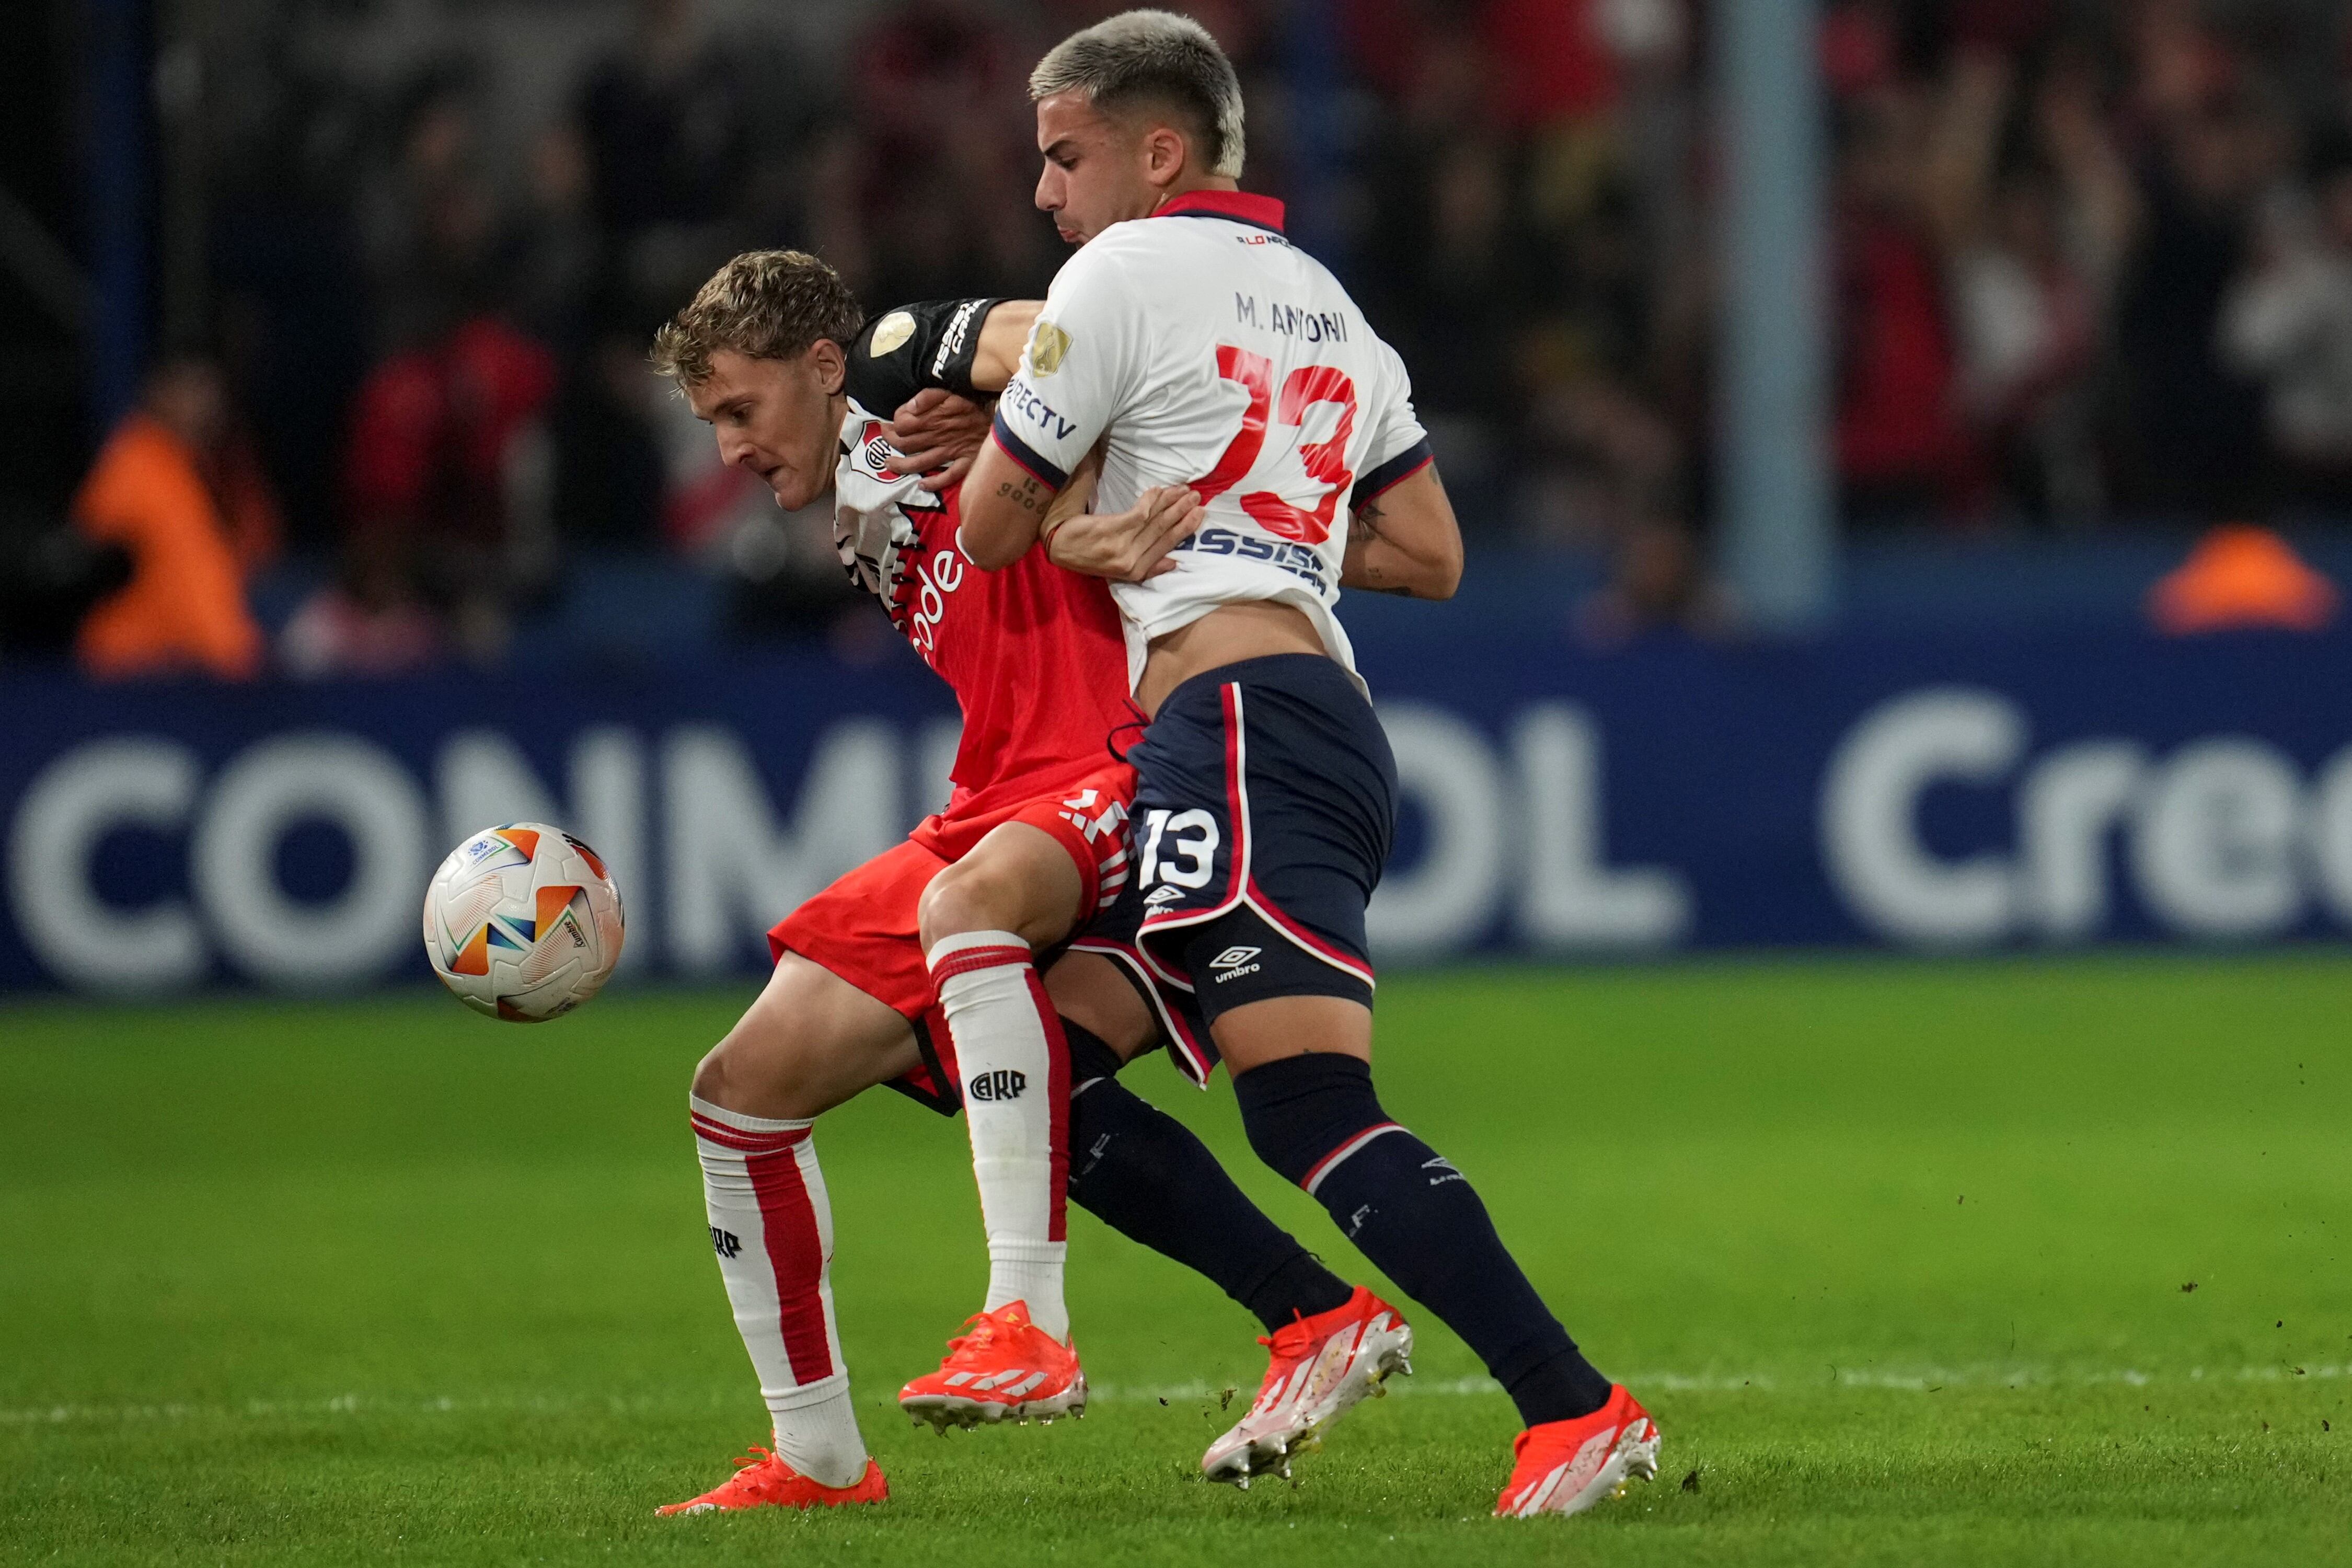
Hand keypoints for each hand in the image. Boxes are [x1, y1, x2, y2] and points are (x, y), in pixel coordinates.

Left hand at [888, 389, 991, 491]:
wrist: (1004, 417)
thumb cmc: (976, 402)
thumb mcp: (952, 391)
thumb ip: (929, 396)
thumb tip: (909, 407)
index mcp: (935, 417)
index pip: (904, 424)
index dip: (894, 423)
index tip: (891, 422)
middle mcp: (940, 436)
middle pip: (907, 444)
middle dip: (891, 442)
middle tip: (886, 438)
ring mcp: (952, 452)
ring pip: (920, 463)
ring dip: (901, 466)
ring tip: (889, 464)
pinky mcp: (966, 463)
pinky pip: (948, 477)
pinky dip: (934, 483)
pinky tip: (922, 485)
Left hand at [1045, 485, 1204, 581]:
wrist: (1056, 546)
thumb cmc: (1085, 554)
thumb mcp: (1117, 569)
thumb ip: (1146, 567)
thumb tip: (1173, 562)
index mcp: (1135, 571)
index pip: (1167, 546)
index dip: (1185, 529)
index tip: (1199, 514)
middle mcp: (1131, 561)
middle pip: (1164, 532)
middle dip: (1183, 512)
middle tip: (1197, 497)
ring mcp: (1121, 547)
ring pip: (1155, 522)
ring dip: (1172, 503)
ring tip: (1185, 491)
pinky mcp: (1111, 532)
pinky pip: (1139, 514)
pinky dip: (1151, 501)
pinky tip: (1159, 490)